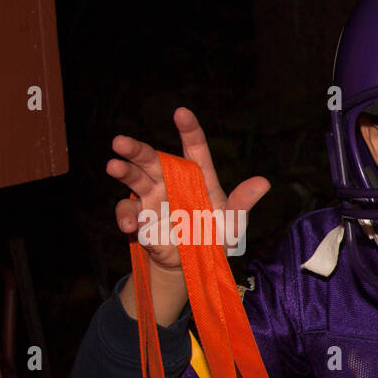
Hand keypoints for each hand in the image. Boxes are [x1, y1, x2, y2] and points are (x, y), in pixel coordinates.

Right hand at [107, 108, 268, 324]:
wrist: (196, 264)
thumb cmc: (217, 236)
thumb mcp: (233, 223)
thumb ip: (243, 203)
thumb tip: (264, 182)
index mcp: (198, 177)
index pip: (194, 149)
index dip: (188, 130)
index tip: (182, 112)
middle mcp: (171, 181)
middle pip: (152, 159)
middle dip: (135, 149)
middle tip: (120, 142)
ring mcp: (153, 198)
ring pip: (134, 178)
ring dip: (124, 171)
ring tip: (113, 166)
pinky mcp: (141, 218)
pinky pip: (128, 213)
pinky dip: (126, 217)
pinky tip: (130, 226)